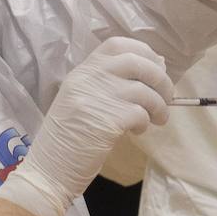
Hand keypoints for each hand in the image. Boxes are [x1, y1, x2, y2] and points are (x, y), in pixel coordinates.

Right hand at [0, 38, 171, 215]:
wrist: (49, 170)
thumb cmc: (68, 139)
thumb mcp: (82, 101)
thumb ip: (109, 84)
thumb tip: (154, 68)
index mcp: (81, 71)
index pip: (117, 45)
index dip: (143, 52)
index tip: (156, 67)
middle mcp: (88, 79)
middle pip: (136, 62)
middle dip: (160, 78)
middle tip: (167, 96)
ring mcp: (96, 98)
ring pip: (144, 90)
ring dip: (159, 105)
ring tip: (158, 119)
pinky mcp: (107, 121)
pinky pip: (140, 113)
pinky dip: (146, 122)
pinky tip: (137, 131)